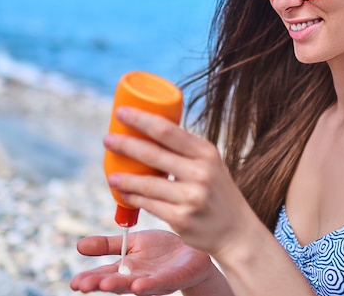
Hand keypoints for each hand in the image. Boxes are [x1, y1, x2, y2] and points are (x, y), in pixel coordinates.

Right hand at [70, 229, 216, 294]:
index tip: (74, 283)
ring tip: (105, 285)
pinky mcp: (172, 278)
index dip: (89, 279)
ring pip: (135, 284)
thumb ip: (107, 246)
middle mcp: (137, 276)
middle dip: (99, 284)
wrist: (193, 250)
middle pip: (116, 282)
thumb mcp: (132, 243)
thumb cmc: (161, 249)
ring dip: (120, 286)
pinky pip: (159, 282)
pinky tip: (138, 285)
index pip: (104, 274)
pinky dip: (148, 285)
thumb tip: (78, 246)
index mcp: (126, 268)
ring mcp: (154, 279)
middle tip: (83, 285)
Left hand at [104, 107, 256, 256]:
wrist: (236, 231)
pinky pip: (149, 204)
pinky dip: (133, 197)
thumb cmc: (216, 192)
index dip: (141, 119)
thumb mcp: (210, 164)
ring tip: (110, 172)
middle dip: (125, 144)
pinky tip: (123, 193)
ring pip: (147, 183)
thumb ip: (186, 151)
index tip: (121, 112)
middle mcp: (201, 172)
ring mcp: (191, 196)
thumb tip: (148, 131)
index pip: (167, 130)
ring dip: (124, 176)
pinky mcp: (181, 218)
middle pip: (153, 153)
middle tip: (107, 139)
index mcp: (206, 152)